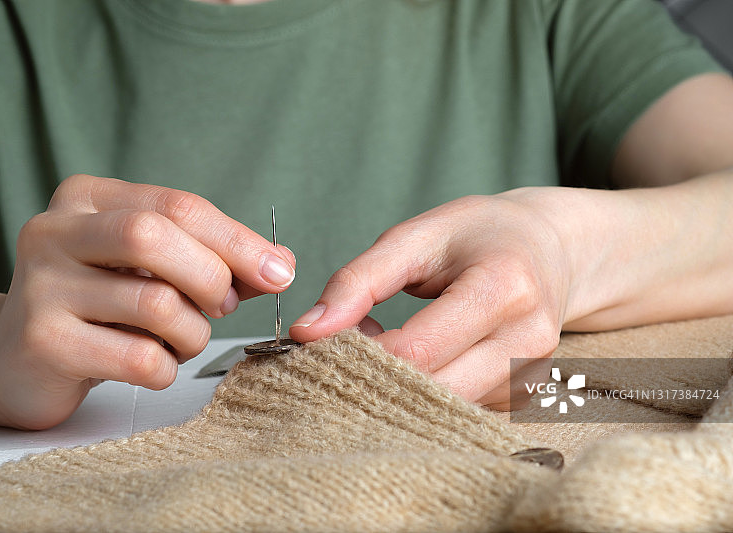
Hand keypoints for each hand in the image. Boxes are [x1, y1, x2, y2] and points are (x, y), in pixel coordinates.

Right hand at [0, 174, 294, 428]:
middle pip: (156, 238)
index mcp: (87, 198)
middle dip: (212, 278)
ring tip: (181, 340)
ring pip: (155, 304)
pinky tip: (153, 365)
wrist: (18, 360)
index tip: (280, 272)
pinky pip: (140, 358)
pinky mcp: (42, 343)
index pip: (178, 206)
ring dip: (192, 333)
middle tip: (223, 307)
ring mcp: (40, 286)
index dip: (238, 241)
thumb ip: (212, 258)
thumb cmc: (101, 307)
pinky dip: (166, 368)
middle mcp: (53, 231)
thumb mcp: (153, 267)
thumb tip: (280, 265)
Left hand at [290, 189, 571, 408]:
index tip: (336, 331)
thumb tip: (307, 331)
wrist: (550, 248)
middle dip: (378, 376)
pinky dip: (427, 394)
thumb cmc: (480, 234)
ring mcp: (531, 374)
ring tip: (393, 342)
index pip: (415, 350)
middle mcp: (527, 340)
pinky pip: (459, 412)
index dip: (361, 350)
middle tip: (361, 338)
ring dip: (401, 388)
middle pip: (431, 391)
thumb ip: (358, 281)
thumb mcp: (414, 237)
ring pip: (442, 411)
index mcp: (502, 289)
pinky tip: (422, 360)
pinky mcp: (524, 395)